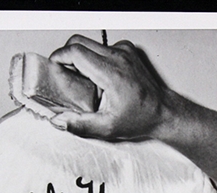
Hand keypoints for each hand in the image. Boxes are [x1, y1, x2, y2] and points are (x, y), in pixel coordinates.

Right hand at [48, 35, 171, 140]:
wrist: (162, 111)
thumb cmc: (141, 118)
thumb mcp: (108, 127)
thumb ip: (81, 125)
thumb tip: (59, 121)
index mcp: (111, 73)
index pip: (75, 52)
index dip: (59, 57)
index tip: (54, 67)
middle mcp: (118, 57)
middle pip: (79, 42)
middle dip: (67, 55)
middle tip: (65, 73)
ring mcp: (124, 51)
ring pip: (90, 43)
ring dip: (82, 56)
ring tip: (86, 78)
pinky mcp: (127, 50)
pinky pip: (103, 46)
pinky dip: (96, 57)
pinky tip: (101, 75)